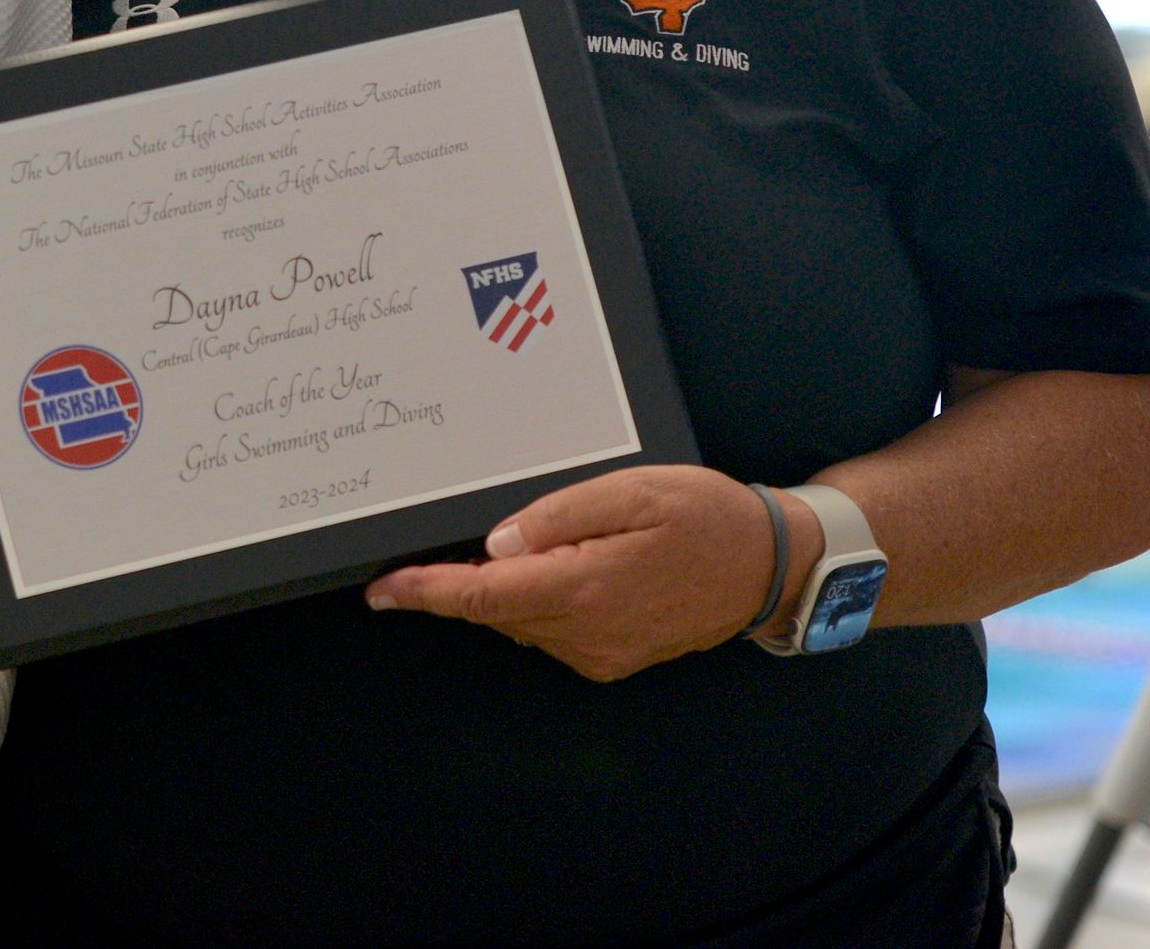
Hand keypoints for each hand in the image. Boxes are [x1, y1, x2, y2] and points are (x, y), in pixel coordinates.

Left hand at [363, 466, 811, 681]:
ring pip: (519, 621)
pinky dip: (530, 602)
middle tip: (419, 554)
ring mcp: (599, 652)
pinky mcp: (612, 657)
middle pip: (494, 610)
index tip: (379, 590)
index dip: (424, 593)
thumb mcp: (631, 492)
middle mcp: (585, 634)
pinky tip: (540, 569)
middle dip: (452, 585)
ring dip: (495, 592)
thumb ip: (557, 518)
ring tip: (493, 549)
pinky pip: (550, 629)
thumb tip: (496, 546)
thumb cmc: (706, 518)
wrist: (769, 568)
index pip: (482, 596)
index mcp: (584, 589)